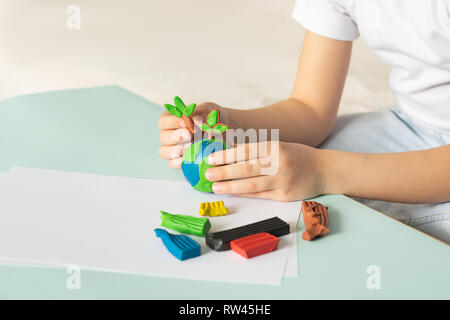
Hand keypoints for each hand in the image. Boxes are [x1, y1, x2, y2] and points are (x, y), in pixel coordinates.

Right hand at [158, 102, 226, 168]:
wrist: (219, 131)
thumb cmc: (209, 118)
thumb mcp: (206, 111)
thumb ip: (200, 114)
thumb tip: (196, 120)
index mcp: (169, 119)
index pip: (163, 121)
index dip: (173, 122)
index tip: (185, 123)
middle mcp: (167, 135)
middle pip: (162, 137)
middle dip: (176, 136)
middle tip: (189, 135)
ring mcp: (170, 149)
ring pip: (164, 151)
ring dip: (176, 150)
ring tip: (191, 146)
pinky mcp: (177, 161)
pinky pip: (172, 163)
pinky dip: (179, 162)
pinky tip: (190, 158)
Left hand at [205, 141, 327, 200]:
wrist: (324, 170)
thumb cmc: (298, 156)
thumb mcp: (279, 147)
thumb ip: (257, 151)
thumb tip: (229, 153)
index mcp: (275, 147)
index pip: (246, 151)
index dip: (226, 155)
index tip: (211, 158)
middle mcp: (279, 163)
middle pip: (246, 168)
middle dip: (224, 172)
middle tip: (208, 174)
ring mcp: (282, 181)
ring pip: (251, 185)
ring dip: (231, 186)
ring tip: (216, 187)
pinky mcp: (285, 195)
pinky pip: (260, 195)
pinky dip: (245, 194)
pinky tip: (233, 193)